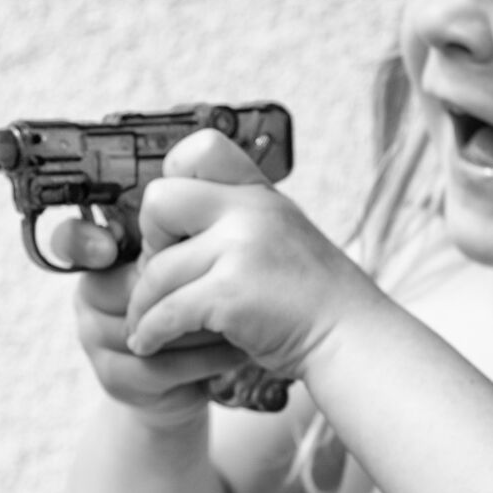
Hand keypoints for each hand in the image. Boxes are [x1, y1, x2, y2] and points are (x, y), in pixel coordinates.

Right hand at [49, 137, 255, 426]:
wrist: (205, 367)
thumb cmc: (204, 298)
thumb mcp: (198, 251)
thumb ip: (191, 205)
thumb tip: (202, 147)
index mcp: (106, 256)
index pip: (70, 241)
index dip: (79, 242)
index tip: (105, 246)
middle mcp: (92, 296)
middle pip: (117, 287)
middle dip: (175, 287)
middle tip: (218, 282)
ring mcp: (99, 341)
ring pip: (143, 329)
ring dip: (198, 324)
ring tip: (241, 317)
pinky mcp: (118, 380)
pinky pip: (158, 367)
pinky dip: (203, 360)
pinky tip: (237, 350)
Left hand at [123, 130, 370, 378]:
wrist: (350, 336)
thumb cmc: (309, 297)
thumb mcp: (280, 235)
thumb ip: (237, 219)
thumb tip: (169, 225)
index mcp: (259, 193)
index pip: (201, 148)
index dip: (173, 181)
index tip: (174, 226)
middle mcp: (250, 210)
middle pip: (159, 201)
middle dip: (149, 242)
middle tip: (160, 274)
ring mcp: (242, 249)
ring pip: (157, 270)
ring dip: (142, 306)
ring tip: (142, 326)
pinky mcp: (232, 292)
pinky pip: (167, 310)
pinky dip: (151, 332)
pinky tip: (149, 343)